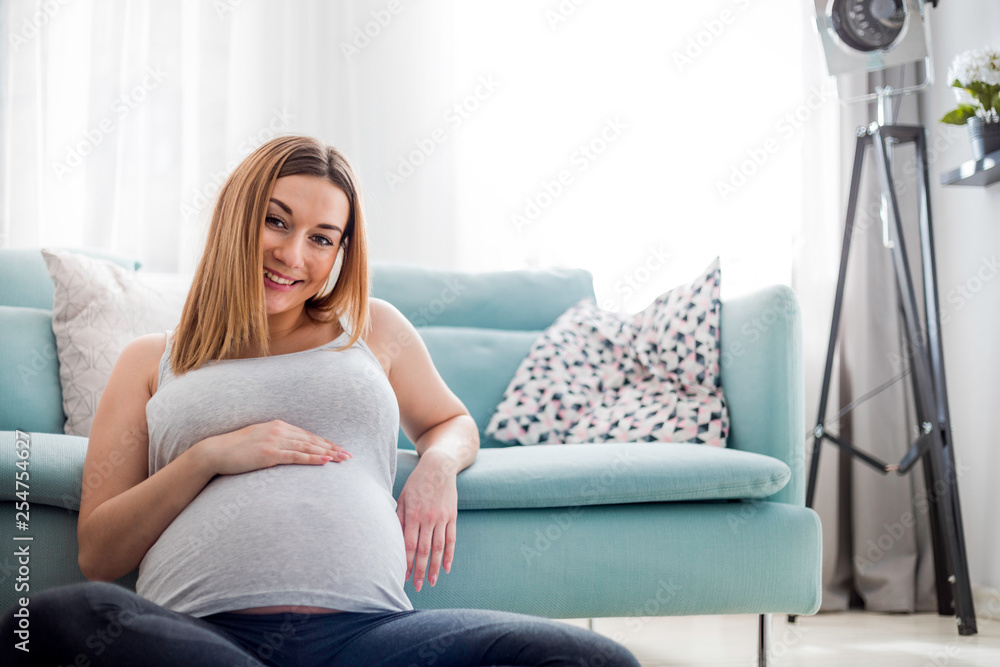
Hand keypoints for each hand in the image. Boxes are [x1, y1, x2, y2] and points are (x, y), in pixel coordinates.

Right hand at [197, 419, 351, 475]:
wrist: (215, 452)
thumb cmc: (235, 449)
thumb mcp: (258, 440)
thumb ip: (275, 441)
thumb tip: (288, 449)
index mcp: (278, 426)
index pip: (308, 435)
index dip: (325, 442)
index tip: (339, 448)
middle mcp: (279, 430)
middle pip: (312, 440)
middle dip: (332, 448)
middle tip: (349, 456)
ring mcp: (275, 441)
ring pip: (308, 447)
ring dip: (328, 453)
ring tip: (343, 459)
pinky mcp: (269, 453)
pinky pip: (296, 456)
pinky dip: (313, 459)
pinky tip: (326, 461)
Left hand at [396, 451, 457, 591]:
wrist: (439, 466)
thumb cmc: (416, 483)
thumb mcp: (403, 497)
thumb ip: (398, 518)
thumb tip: (392, 539)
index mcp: (413, 514)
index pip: (408, 544)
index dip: (405, 562)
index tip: (402, 577)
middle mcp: (428, 518)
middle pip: (424, 550)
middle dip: (419, 570)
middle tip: (416, 587)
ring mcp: (442, 518)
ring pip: (439, 548)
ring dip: (435, 567)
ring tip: (432, 583)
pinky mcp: (452, 516)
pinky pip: (451, 539)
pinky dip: (450, 555)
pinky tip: (447, 568)